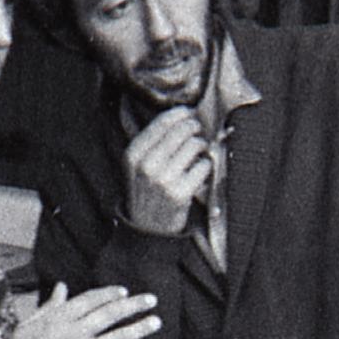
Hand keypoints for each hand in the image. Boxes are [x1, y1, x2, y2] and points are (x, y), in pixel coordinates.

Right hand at [4, 284, 162, 338]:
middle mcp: (75, 333)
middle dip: (133, 305)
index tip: (124, 291)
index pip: (90, 300)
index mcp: (59, 318)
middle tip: (151, 299)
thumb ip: (49, 307)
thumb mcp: (27, 327)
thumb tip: (62, 287)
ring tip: (156, 322)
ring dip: (140, 328)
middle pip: (110, 314)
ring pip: (119, 337)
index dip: (109, 294)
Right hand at [123, 108, 214, 237]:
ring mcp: (164, 179)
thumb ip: (152, 141)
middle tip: (198, 131)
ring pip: (195, 146)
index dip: (180, 114)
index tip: (189, 113)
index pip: (162, 123)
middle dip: (194, 127)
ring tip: (198, 151)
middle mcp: (147, 165)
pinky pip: (203, 166)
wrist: (148, 226)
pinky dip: (205, 165)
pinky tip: (198, 170)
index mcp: (133, 154)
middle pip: (182, 131)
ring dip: (202, 146)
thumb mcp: (137, 164)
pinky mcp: (181, 193)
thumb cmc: (147, 189)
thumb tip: (182, 115)